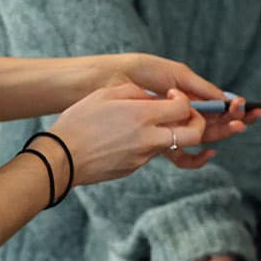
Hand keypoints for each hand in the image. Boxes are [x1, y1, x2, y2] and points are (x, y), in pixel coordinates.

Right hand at [49, 84, 236, 186]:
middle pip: (194, 134)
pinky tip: (128, 138)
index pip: (184, 108)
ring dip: (172, 133)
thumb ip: (135, 92)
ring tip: (153, 124)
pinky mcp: (134, 168)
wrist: (61, 158)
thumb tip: (153, 97)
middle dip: (198, 124)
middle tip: (185, 116)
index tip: (173, 97)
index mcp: (142, 115)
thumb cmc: (78, 122)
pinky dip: (149, 144)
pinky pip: (151, 154)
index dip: (185, 100)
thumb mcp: (105, 95)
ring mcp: (143, 156)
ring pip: (173, 145)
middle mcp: (148, 138)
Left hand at [107, 53, 260, 143]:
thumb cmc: (140, 72)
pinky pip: (182, 156)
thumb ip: (199, 87)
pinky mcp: (157, 143)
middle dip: (235, 121)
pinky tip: (208, 148)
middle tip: (253, 118)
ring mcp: (170, 130)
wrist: (109, 81)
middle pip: (215, 123)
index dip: (235, 109)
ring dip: (223, 134)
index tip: (250, 106)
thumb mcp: (174, 74)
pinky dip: (196, 156)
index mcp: (187, 96)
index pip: (217, 106)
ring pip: (203, 138)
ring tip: (237, 126)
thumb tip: (226, 99)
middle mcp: (180, 115)